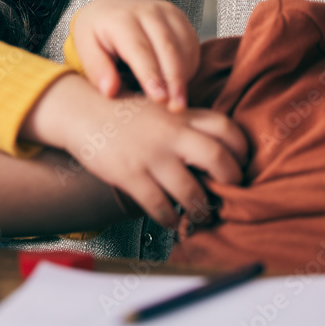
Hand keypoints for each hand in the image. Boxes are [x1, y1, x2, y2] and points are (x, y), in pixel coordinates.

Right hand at [23, 75, 248, 225]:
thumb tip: (217, 149)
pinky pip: (160, 206)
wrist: (82, 111)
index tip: (241, 164)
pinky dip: (170, 219)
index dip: (242, 151)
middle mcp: (171, 133)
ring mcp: (151, 155)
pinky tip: (170, 219)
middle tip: (228, 192)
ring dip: (201, 209)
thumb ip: (186, 122)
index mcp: (181, 113)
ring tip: (201, 214)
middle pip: (219, 159)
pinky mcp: (130, 174)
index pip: (227, 129)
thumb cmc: (124, 112)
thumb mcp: (160, 105)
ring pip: (192, 192)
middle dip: (230, 182)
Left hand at [71, 0, 200, 110]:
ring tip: (178, 102)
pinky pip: (192, 44)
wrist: (108, 11)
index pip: (140, 49)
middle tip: (176, 107)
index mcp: (121, 19)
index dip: (151, 75)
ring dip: (184, 75)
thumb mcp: (86, 50)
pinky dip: (189, 66)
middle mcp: (147, 10)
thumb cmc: (97, 36)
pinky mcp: (180, 18)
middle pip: (168, 48)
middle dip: (174, 80)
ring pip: (184, 46)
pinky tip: (179, 84)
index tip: (159, 99)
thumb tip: (110, 91)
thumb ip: (97, 70)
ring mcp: (167, 12)